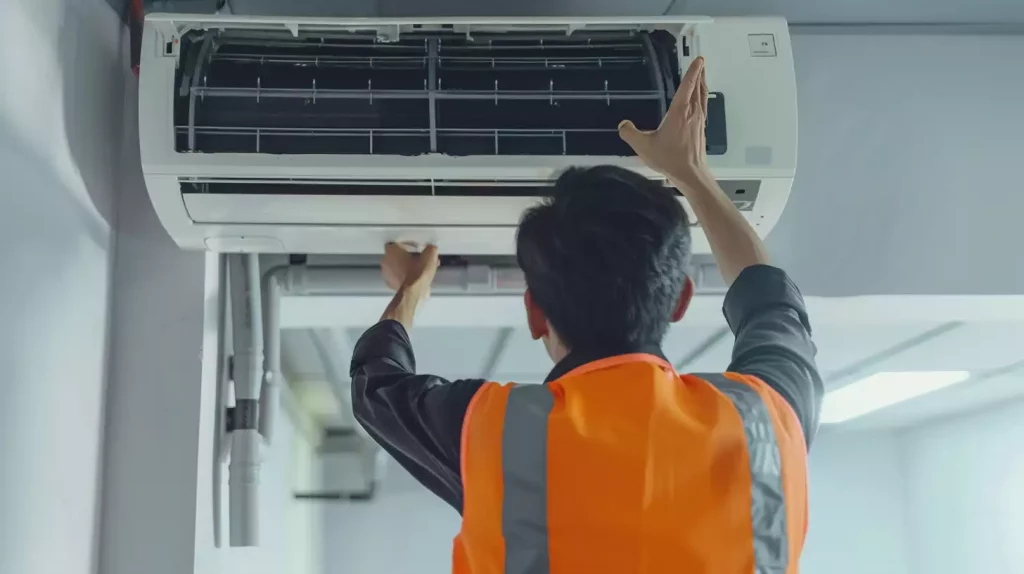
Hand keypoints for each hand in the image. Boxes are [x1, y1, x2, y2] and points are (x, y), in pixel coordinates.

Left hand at [381, 243, 439, 292]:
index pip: (395, 243)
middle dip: (407, 256)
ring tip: (421, 269)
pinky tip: (417, 278)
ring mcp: (387, 274)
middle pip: (396, 255)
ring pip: (397, 267)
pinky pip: (399, 277)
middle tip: (420, 258)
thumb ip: (430, 248)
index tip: (415, 248)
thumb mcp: (430, 255)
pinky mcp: (391, 285)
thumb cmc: (418, 271)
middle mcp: (386, 261)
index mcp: (391, 250)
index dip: (406, 245)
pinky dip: (406, 277)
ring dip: (407, 267)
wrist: (415, 291)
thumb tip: (432, 248)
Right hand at [618, 57, 711, 189]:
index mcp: (680, 111)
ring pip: (703, 97)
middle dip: (699, 74)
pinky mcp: (701, 130)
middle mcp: (692, 113)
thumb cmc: (670, 159)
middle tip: (701, 63)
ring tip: (702, 76)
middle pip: (698, 88)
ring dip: (703, 84)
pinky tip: (699, 102)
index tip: (698, 59)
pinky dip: (702, 98)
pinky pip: (703, 107)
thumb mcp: (643, 146)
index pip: (687, 86)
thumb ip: (630, 133)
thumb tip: (623, 125)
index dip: (693, 71)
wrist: (691, 174)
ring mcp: (699, 121)